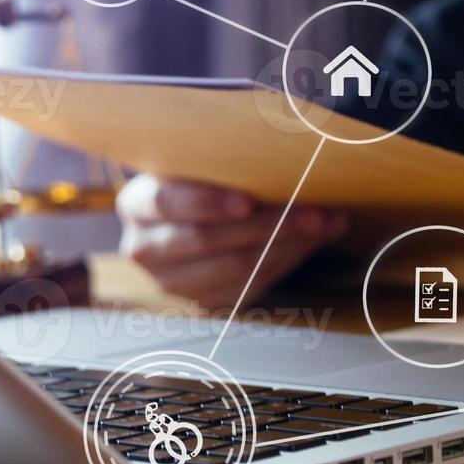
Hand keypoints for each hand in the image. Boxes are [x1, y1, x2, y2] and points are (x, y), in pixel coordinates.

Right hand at [117, 174, 346, 308]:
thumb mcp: (205, 168)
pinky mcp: (203, 301)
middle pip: (208, 238)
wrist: (197, 219)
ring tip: (325, 223)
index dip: (207, 203)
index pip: (167, 203)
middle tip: (314, 211)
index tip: (247, 201)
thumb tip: (304, 162)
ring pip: (236, 266)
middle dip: (268, 223)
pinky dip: (287, 261)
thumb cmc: (206, 182)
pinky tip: (313, 241)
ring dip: (288, 244)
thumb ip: (239, 164)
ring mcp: (172, 281)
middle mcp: (145, 247)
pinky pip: (251, 285)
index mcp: (138, 204)